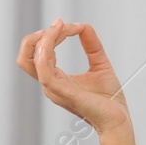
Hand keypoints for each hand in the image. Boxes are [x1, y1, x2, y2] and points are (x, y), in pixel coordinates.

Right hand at [17, 19, 130, 134]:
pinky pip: (44, 69)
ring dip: (46, 37)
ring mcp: (54, 89)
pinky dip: (47, 49)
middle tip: (59, 24)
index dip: (50, 35)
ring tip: (61, 26)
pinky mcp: (62, 91)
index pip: (39, 53)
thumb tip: (83, 26)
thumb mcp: (100, 63)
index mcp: (56, 78)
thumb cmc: (110, 100)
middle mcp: (51, 84)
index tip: (71, 26)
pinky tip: (58, 36)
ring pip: (33, 59)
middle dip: (38, 36)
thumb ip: (91, 45)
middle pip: (26, 56)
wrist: (119, 120)